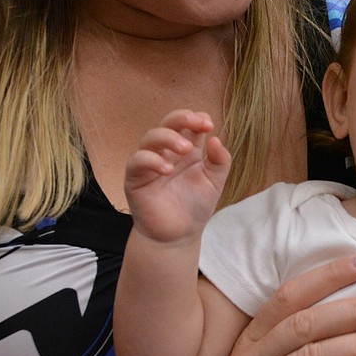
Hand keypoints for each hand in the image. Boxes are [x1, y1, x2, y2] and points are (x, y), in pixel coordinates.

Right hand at [123, 109, 229, 243]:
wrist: (178, 236)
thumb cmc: (195, 208)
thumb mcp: (214, 183)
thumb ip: (219, 161)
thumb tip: (216, 138)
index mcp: (187, 150)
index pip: (187, 123)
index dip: (196, 118)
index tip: (209, 125)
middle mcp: (167, 152)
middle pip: (167, 123)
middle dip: (182, 118)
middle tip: (198, 124)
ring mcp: (150, 163)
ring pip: (150, 137)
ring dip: (169, 138)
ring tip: (186, 149)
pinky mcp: (135, 178)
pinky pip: (137, 160)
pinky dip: (152, 160)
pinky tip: (167, 169)